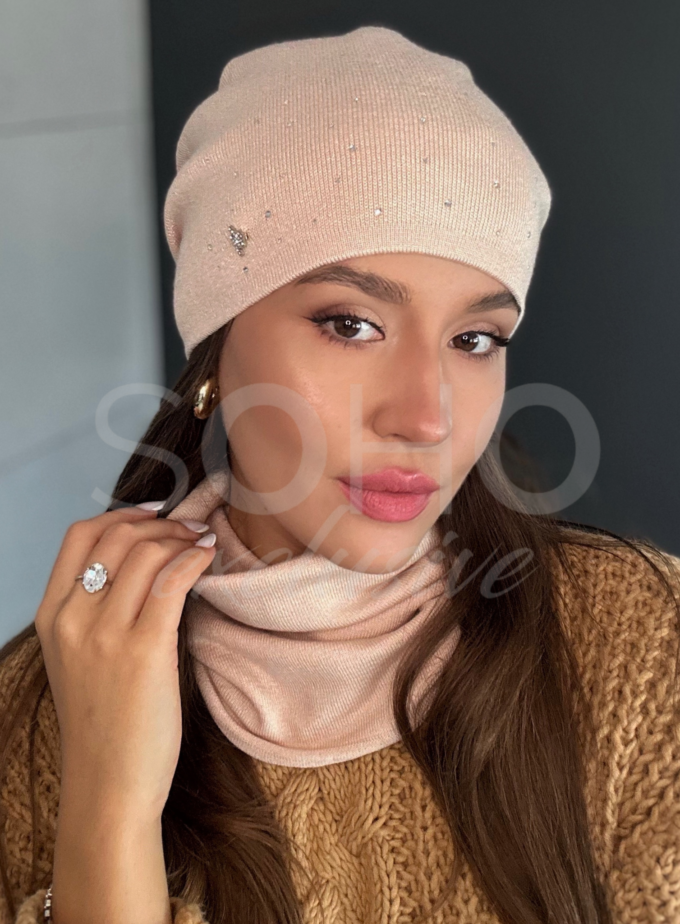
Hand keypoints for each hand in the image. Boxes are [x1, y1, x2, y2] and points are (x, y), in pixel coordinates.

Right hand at [34, 504, 215, 821]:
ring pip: (147, 553)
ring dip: (182, 537)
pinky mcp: (144, 650)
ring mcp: (105, 634)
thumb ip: (96, 613)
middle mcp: (72, 619)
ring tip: (203, 542)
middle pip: (117, 536)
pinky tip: (208, 558)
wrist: (108, 786)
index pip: (80, 536)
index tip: (156, 513)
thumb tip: (143, 563)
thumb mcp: (79, 660)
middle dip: (161, 523)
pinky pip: (172, 581)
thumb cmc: (104, 724)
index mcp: (52, 617)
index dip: (121, 514)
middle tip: (191, 528)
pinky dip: (193, 559)